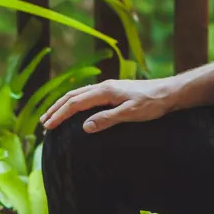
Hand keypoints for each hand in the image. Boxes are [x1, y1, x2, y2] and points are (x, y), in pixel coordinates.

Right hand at [40, 77, 178, 132]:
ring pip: (79, 94)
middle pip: (73, 96)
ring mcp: (109, 87)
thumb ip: (107, 119)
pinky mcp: (114, 91)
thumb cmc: (152, 104)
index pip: (75, 103)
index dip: (60, 114)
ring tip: (53, 115)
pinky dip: (75, 103)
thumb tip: (85, 127)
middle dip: (56, 108)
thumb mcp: (130, 114)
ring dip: (64, 105)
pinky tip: (76, 110)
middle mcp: (104, 86)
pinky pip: (88, 95)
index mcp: (105, 91)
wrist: (170, 93)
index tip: (48, 126)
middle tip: (43, 122)